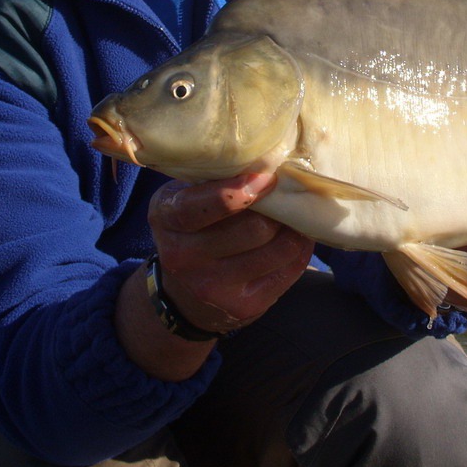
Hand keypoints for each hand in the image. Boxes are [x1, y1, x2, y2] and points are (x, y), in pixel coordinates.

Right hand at [147, 171, 313, 333]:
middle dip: (278, 206)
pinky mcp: (244, 307)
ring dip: (294, 226)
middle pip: (254, 227)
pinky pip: (290, 268)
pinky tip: (293, 236)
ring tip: (293, 212)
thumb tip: (268, 159)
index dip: (242, 190)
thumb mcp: (185, 196)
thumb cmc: (193, 226)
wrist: (183, 293)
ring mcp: (214, 287)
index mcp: (167, 218)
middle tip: (286, 191)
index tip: (266, 177)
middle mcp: (184, 257)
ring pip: (279, 248)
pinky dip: (299, 247)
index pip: (206, 205)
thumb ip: (214, 179)